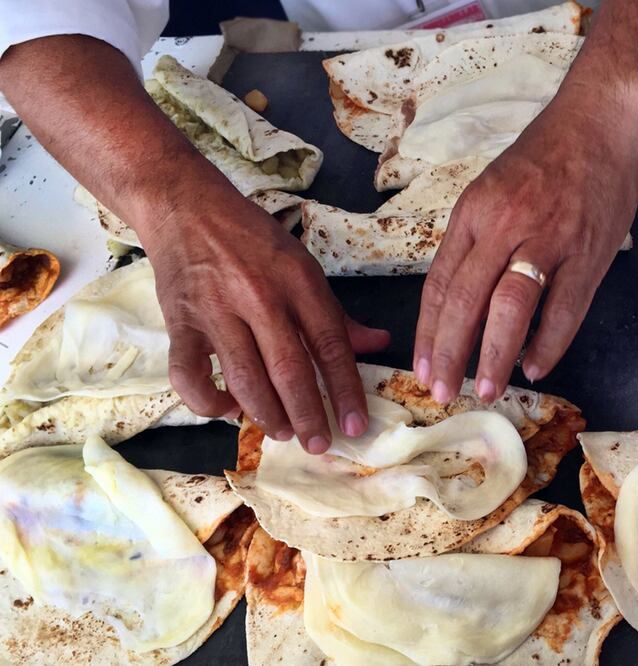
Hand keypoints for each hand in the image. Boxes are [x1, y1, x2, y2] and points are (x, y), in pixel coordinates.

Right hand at [142, 192, 389, 453]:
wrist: (186, 207)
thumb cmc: (251, 238)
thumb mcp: (302, 265)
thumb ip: (337, 312)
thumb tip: (379, 343)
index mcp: (297, 281)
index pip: (330, 345)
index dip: (345, 390)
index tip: (356, 425)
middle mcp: (259, 298)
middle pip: (289, 369)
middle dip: (308, 415)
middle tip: (319, 445)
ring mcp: (215, 311)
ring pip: (244, 378)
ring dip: (267, 414)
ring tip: (284, 431)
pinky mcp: (179, 323)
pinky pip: (189, 376)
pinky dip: (208, 402)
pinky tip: (227, 409)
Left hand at [413, 93, 637, 403]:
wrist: (600, 120)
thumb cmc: (541, 157)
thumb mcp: (489, 191)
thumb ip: (472, 242)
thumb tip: (458, 301)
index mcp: (472, 213)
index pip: (440, 284)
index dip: (428, 332)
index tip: (422, 368)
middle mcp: (503, 226)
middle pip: (466, 300)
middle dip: (450, 352)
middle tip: (442, 393)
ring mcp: (548, 238)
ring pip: (511, 307)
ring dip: (495, 354)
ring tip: (486, 389)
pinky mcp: (589, 249)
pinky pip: (566, 307)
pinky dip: (549, 342)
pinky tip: (534, 366)